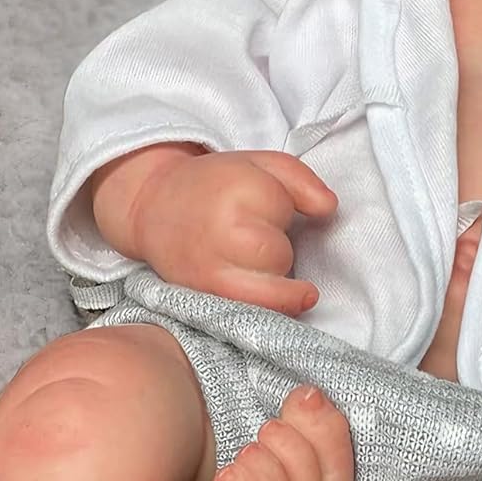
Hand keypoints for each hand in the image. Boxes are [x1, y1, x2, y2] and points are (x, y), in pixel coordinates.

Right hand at [132, 149, 337, 315]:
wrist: (153, 206)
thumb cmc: (216, 184)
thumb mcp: (262, 164)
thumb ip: (303, 181)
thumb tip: (329, 210)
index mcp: (238, 192)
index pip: (286, 216)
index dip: (281, 213)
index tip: (263, 208)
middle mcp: (222, 234)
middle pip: (280, 258)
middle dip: (278, 250)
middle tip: (256, 238)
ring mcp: (209, 272)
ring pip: (269, 294)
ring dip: (273, 283)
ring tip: (255, 265)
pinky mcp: (203, 299)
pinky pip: (249, 316)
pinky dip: (261, 309)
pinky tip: (255, 290)